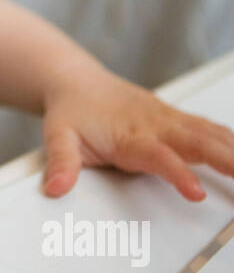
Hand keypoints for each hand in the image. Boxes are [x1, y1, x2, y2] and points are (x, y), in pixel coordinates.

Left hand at [41, 62, 233, 200]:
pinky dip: (230, 139)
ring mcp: (168, 120)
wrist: (75, 80)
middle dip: (226, 160)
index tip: (197, 192)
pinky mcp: (175, 118)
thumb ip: (61, 163)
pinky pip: (208, 128)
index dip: (179, 174)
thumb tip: (56, 188)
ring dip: (233, 150)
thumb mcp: (57, 136)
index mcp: (129, 135)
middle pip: (197, 143)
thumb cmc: (71, 110)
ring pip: (209, 134)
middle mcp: (155, 125)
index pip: (159, 156)